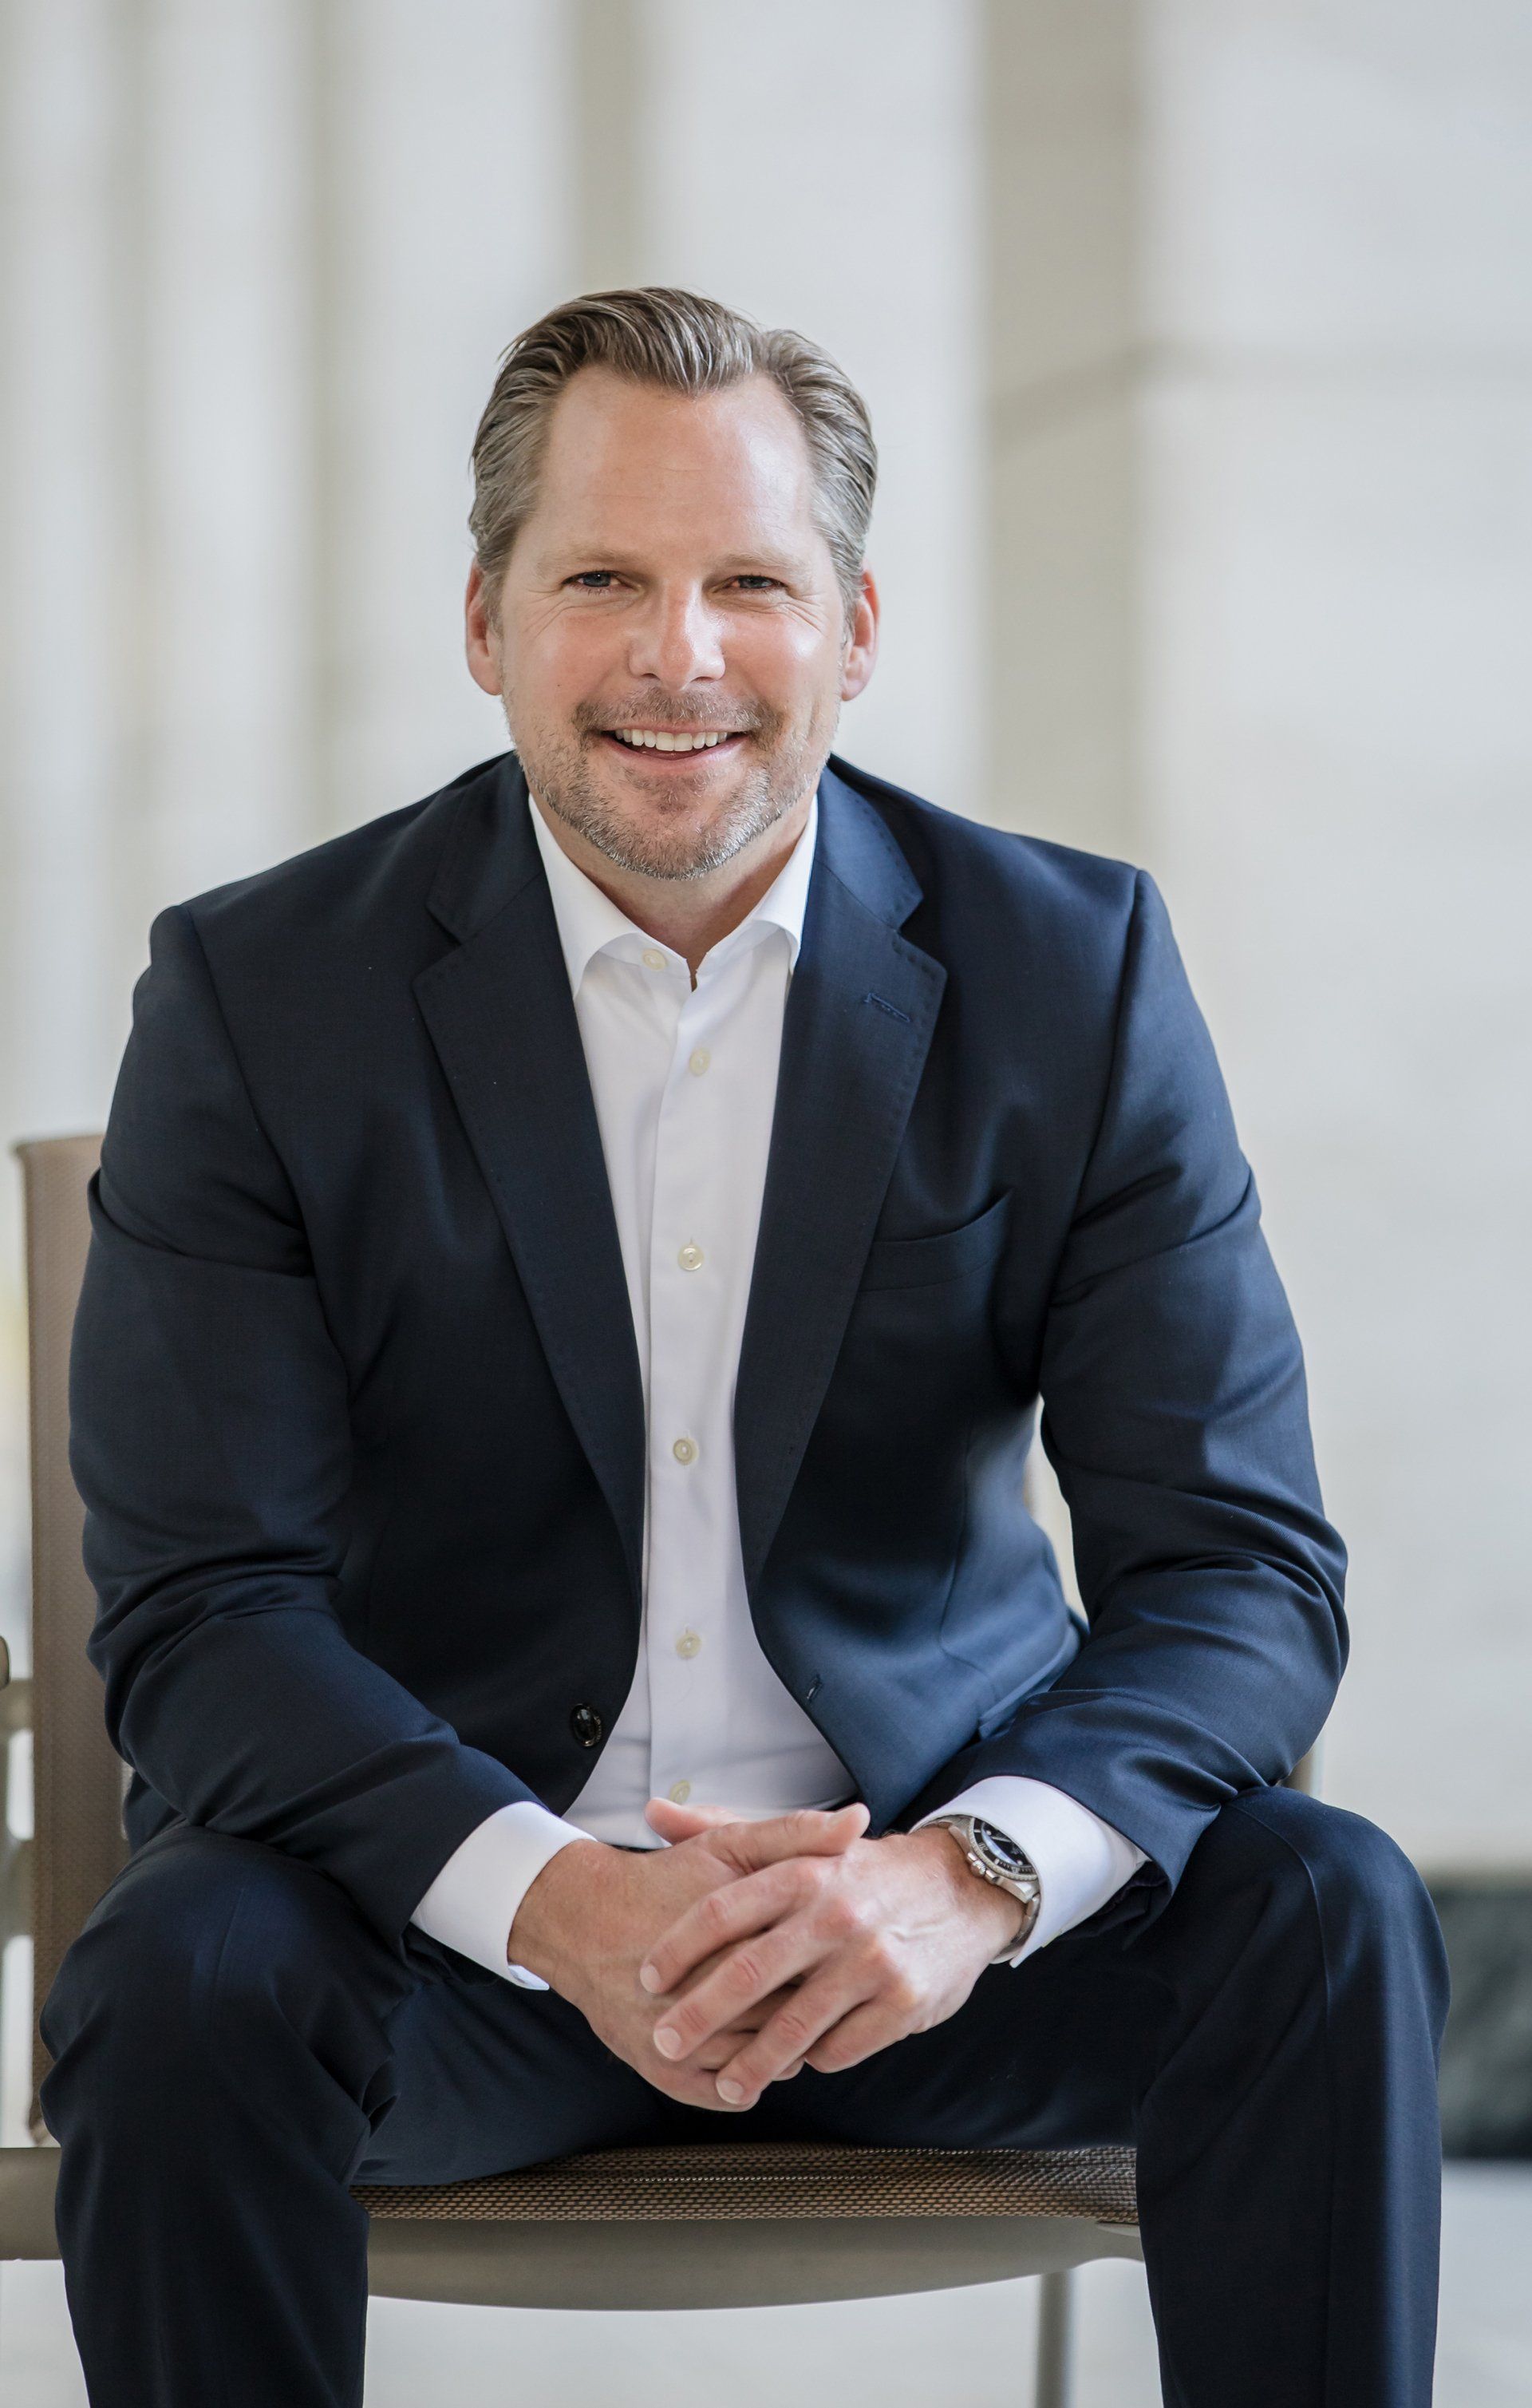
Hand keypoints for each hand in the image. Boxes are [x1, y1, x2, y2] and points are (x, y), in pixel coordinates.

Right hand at [508, 1802, 868, 2110]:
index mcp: (726, 1936)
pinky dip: (750, 2081)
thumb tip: (857, 1821)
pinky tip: (764, 2058)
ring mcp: (679, 2039)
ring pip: (757, 2060)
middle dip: (814, 2011)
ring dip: (786, 2051)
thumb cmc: (664, 1879)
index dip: (831, 1965)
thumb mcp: (728, 1845)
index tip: (846, 1957)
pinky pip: (724, 2092)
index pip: (804, 1966)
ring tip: (804, 2029)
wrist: (584, 1922)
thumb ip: (794, 1834)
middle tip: (833, 2000)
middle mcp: (699, 1993)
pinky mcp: (662, 2070)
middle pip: (783, 2016)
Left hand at [636, 1821, 1025, 2109]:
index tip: (646, 1980)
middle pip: (750, 1973)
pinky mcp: (902, 2003)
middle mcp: (835, 1914)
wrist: (960, 1890)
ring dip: (752, 2063)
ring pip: (794, 2027)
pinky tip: (797, 2064)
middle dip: (699, 2015)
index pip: (724, 1910)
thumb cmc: (861, 1873)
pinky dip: (813, 2060)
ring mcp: (871, 1961)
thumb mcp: (801, 1844)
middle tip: (665, 2042)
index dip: (678, 1948)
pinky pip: (841, 2048)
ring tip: (725, 2084)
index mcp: (803, 1871)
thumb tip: (653, 1812)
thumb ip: (725, 1828)